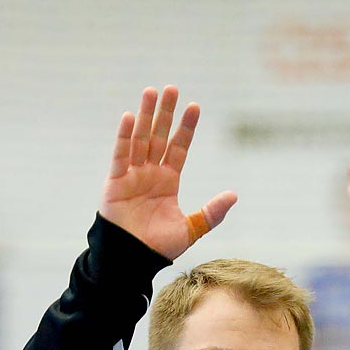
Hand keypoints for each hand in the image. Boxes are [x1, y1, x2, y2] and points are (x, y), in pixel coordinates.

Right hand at [101, 86, 236, 261]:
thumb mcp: (191, 228)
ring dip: (146, 115)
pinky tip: (130, 117)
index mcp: (167, 181)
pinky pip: (120, 155)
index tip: (194, 107)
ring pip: (140, 139)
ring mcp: (132, 175)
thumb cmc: (158, 247)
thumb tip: (234, 195)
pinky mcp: (115, 182)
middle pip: (159, 137)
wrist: (133, 260)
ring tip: (152, 91)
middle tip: (172, 88)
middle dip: (166, 113)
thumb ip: (211, 212)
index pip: (178, 148)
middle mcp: (149, 173)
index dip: (186, 128)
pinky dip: (124, 137)